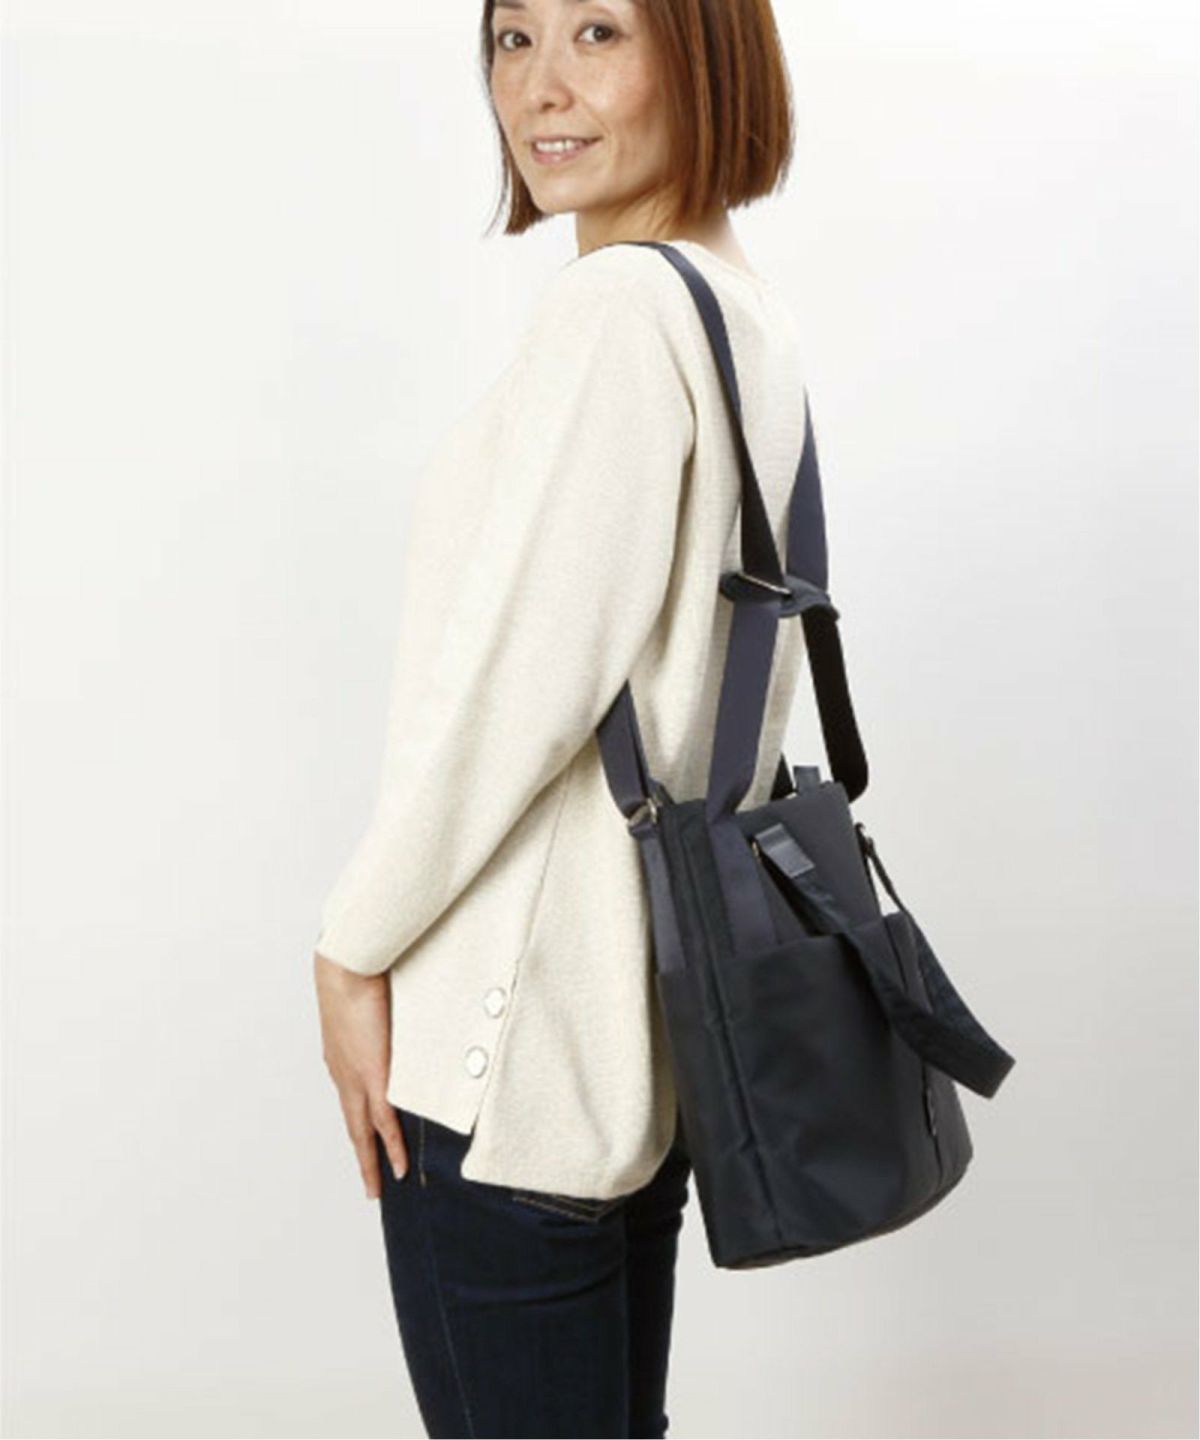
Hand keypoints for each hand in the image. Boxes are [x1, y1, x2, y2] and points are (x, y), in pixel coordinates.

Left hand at [314, 951, 408, 1197]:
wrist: (346, 967)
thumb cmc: (357, 973)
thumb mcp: (368, 1001)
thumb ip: (378, 1014)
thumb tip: (391, 1011)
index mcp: (340, 1058)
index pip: (350, 1099)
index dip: (358, 1122)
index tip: (366, 1139)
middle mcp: (343, 1075)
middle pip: (352, 1126)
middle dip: (362, 1156)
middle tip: (370, 1184)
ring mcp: (356, 1080)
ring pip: (363, 1132)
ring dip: (372, 1161)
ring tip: (380, 1186)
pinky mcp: (373, 1078)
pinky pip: (384, 1123)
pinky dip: (392, 1148)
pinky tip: (398, 1168)